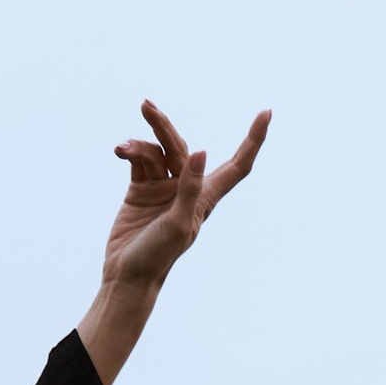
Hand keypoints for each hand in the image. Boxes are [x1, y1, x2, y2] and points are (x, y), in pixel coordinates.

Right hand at [100, 98, 270, 294]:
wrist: (127, 277)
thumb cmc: (157, 258)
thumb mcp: (178, 225)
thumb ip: (190, 189)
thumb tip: (202, 152)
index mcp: (206, 198)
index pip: (237, 165)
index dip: (253, 140)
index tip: (266, 114)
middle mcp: (186, 189)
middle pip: (182, 147)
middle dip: (164, 126)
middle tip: (147, 107)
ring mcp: (163, 188)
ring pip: (156, 152)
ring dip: (139, 145)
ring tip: (121, 149)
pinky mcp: (141, 191)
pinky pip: (140, 161)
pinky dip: (130, 153)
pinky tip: (120, 151)